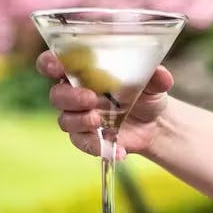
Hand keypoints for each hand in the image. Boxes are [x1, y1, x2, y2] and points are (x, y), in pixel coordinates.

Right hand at [37, 50, 173, 159]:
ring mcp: (79, 117)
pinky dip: (98, 147)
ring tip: (99, 121)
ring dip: (80, 121)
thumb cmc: (146, 92)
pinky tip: (119, 150)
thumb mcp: (153, 82)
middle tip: (90, 98)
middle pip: (56, 94)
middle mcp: (74, 92)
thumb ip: (155, 76)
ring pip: (65, 120)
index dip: (50, 63)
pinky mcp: (88, 138)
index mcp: (82, 70)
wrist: (155, 122)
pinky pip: (83, 144)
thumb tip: (163, 75)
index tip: (57, 66)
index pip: (54, 63)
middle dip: (69, 97)